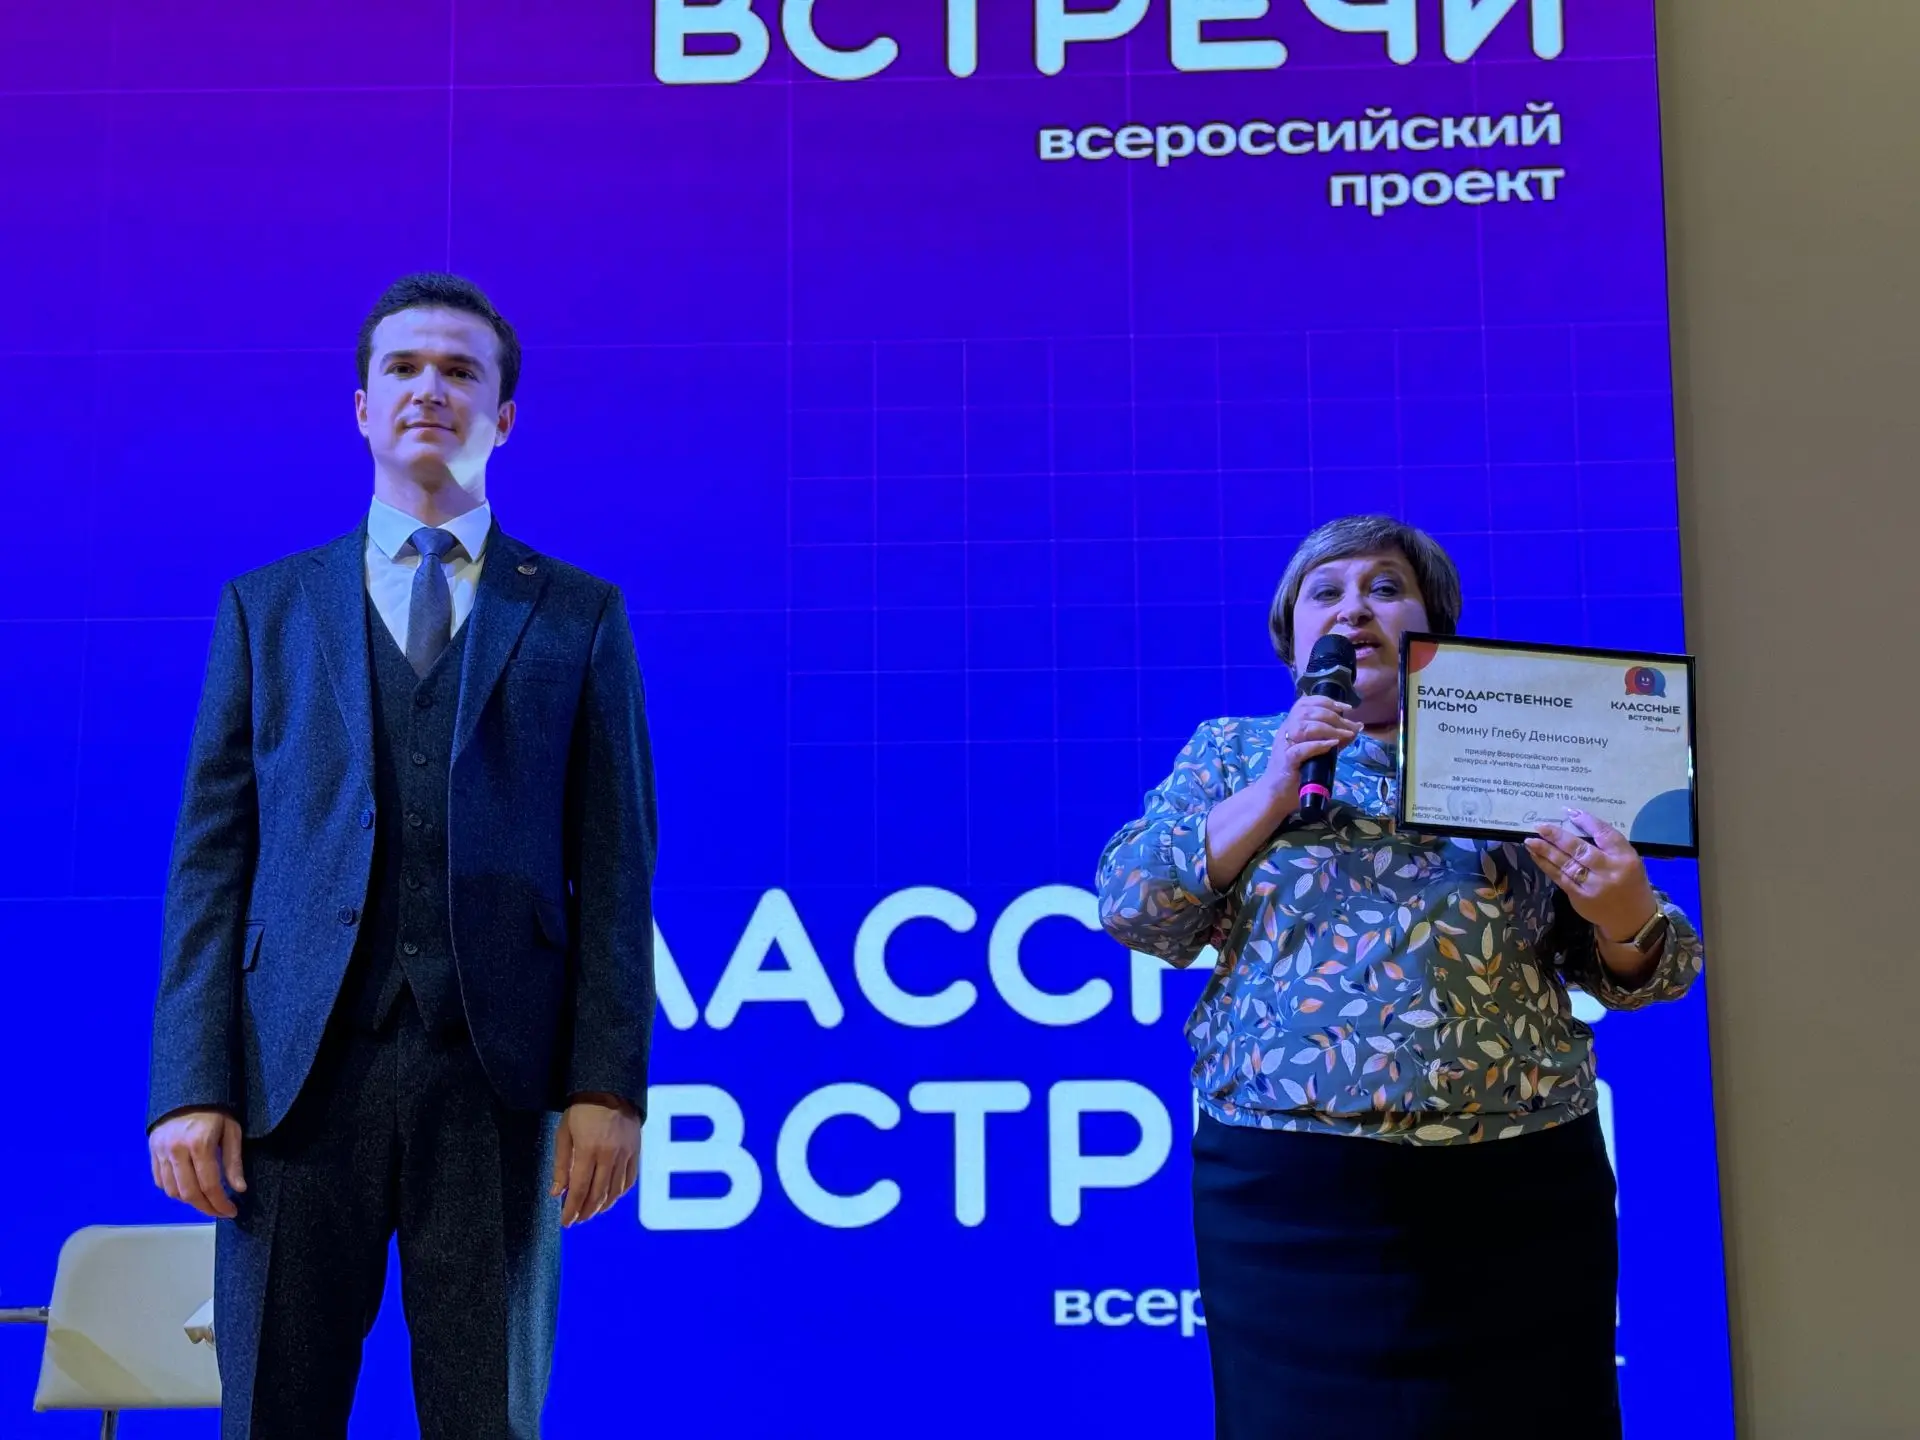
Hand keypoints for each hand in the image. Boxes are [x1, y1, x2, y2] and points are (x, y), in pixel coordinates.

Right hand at [149, 1108, 245, 1218]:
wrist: (187, 1092)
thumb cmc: (215, 1111)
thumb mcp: (231, 1131)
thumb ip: (233, 1161)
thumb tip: (239, 1189)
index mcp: (199, 1143)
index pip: (209, 1185)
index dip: (220, 1203)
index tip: (231, 1211)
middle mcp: (176, 1150)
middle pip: (188, 1193)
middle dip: (206, 1208)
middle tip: (220, 1212)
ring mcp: (161, 1151)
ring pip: (172, 1190)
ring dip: (190, 1202)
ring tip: (207, 1201)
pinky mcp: (152, 1152)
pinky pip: (160, 1181)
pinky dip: (174, 1191)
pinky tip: (189, 1190)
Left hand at [551, 1094, 640, 1226]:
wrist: (611, 1088)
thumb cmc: (582, 1109)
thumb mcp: (564, 1133)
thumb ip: (561, 1165)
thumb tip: (556, 1193)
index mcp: (588, 1149)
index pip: (578, 1189)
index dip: (571, 1209)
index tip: (565, 1222)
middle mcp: (609, 1154)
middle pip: (597, 1194)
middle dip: (585, 1211)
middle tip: (576, 1220)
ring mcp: (625, 1153)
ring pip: (615, 1191)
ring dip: (602, 1207)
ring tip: (590, 1213)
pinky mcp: (635, 1151)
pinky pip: (629, 1180)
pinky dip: (619, 1194)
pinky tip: (610, 1198)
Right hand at [1261, 696, 1360, 806]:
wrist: (1275, 795)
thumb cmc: (1297, 773)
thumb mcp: (1319, 753)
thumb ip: (1334, 739)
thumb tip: (1356, 727)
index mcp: (1291, 726)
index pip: (1304, 703)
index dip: (1325, 701)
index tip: (1345, 708)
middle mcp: (1286, 732)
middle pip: (1306, 712)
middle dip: (1332, 716)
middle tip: (1349, 728)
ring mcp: (1284, 746)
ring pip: (1302, 726)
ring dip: (1327, 728)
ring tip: (1344, 736)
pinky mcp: (1285, 762)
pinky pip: (1299, 749)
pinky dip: (1317, 745)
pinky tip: (1332, 745)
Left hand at [1526, 808, 1659, 942]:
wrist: (1632, 918)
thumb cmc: (1630, 882)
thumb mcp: (1628, 860)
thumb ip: (1608, 845)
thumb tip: (1576, 823)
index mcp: (1625, 859)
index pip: (1605, 835)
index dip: (1587, 821)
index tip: (1569, 811)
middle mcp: (1609, 872)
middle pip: (1580, 850)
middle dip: (1558, 837)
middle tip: (1540, 826)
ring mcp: (1593, 886)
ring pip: (1566, 865)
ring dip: (1546, 851)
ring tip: (1530, 840)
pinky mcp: (1579, 897)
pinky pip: (1560, 878)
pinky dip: (1546, 866)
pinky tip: (1536, 856)